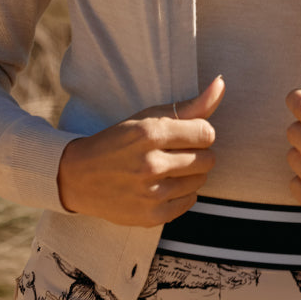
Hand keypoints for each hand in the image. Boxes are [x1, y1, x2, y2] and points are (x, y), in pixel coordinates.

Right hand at [57, 76, 224, 226]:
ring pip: (201, 181)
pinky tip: (164, 185)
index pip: (206, 132)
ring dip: (191, 174)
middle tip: (176, 152)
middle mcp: (151, 164)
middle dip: (197, 153)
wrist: (79, 177)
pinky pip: (190, 202)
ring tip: (168, 168)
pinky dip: (182, 194)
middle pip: (208, 159)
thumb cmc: (118, 141)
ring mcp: (151, 193)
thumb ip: (191, 105)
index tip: (186, 134)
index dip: (199, 132)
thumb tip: (221, 83)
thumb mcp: (148, 117)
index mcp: (150, 133)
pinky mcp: (151, 216)